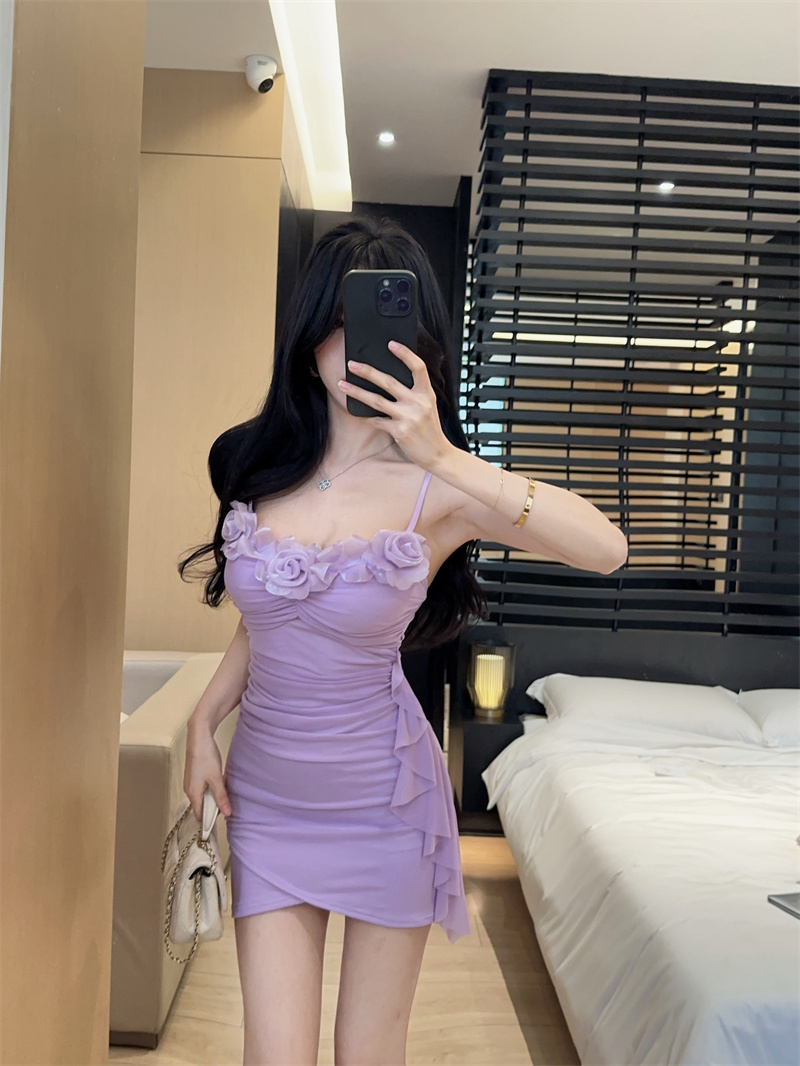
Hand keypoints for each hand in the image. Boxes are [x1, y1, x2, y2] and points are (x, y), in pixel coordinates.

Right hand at [184, 724, 231, 821]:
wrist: (199, 737)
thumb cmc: (205, 757)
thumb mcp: (216, 779)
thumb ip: (221, 797)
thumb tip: (227, 813)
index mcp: (192, 794)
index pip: (199, 815)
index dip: (210, 819)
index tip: (223, 817)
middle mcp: (189, 789)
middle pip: (202, 805)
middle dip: (215, 804)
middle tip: (227, 798)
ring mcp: (191, 782)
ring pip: (204, 795)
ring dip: (215, 793)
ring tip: (224, 785)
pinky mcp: (195, 774)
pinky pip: (204, 786)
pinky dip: (213, 785)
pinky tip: (220, 778)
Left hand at [338, 340, 451, 470]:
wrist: (437, 454)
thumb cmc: (429, 428)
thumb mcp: (428, 406)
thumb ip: (414, 393)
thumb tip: (388, 380)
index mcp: (427, 393)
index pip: (418, 367)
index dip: (405, 354)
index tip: (391, 344)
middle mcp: (418, 403)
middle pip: (389, 381)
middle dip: (367, 371)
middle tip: (351, 364)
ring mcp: (409, 417)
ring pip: (377, 400)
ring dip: (357, 392)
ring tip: (342, 385)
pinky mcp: (400, 431)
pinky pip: (378, 421)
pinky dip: (367, 417)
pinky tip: (358, 413)